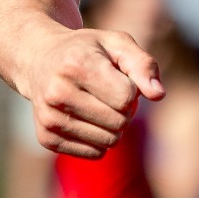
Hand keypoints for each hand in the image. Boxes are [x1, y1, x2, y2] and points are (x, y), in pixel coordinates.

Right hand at [19, 28, 163, 157]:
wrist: (39, 61)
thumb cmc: (87, 50)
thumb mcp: (117, 44)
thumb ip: (143, 65)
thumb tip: (159, 95)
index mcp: (76, 65)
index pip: (126, 98)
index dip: (132, 90)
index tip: (119, 78)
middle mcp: (57, 93)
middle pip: (119, 122)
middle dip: (125, 110)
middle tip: (110, 92)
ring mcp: (49, 118)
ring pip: (108, 141)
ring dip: (114, 126)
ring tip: (99, 104)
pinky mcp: (46, 139)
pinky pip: (94, 153)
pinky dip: (99, 139)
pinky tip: (86, 117)